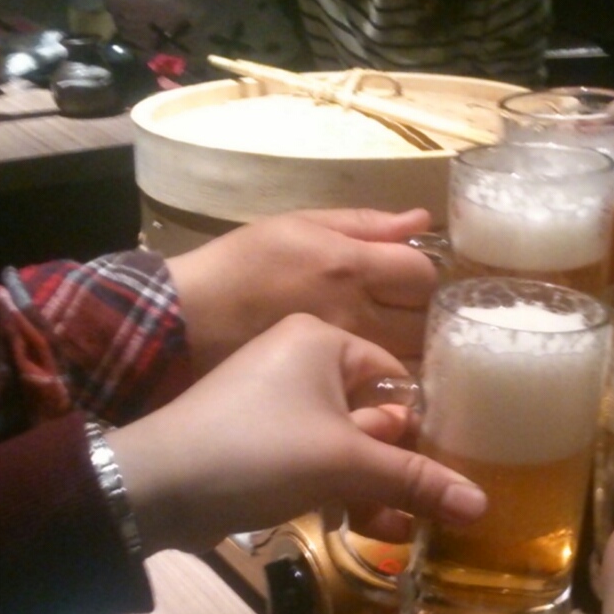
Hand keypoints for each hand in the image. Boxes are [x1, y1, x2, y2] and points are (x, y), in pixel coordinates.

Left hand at [109, 314, 485, 553]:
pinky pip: (316, 458)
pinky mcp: (258, 438)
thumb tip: (482, 506)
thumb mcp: (344, 464)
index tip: (443, 471)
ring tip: (394, 531)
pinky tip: (360, 528)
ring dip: (372, 488)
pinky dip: (337, 489)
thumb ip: (415, 480)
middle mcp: (300, 358)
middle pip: (373, 414)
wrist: (155, 487)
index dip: (419, 428)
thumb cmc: (257, 451)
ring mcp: (276, 400)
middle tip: (422, 510)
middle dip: (396, 467)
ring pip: (346, 443)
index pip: (396, 377)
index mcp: (321, 337)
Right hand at [168, 208, 439, 373]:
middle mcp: (355, 313)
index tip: (403, 276)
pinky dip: (387, 384)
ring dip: (409, 353)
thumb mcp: (299, 225)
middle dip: (421, 315)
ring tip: (388, 343)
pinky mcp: (331, 390)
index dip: (420, 275)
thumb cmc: (239, 264)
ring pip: (411, 361)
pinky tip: (369, 373)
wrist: (187, 321)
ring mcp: (344, 357)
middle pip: (426, 321)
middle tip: (401, 312)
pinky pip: (382, 392)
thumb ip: (365, 224)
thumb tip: (421, 221)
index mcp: (349, 266)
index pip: (423, 275)